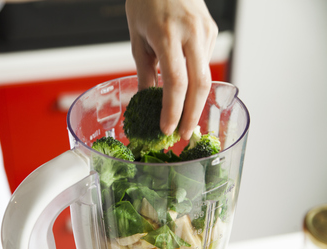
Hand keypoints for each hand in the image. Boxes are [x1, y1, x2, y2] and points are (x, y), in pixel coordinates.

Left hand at [125, 0, 217, 139]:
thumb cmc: (146, 1)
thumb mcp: (137, 38)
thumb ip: (145, 70)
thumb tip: (147, 98)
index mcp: (167, 35)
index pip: (176, 82)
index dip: (173, 110)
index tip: (167, 129)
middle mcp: (192, 33)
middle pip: (200, 85)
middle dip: (192, 115)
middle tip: (182, 134)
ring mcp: (206, 31)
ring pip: (206, 76)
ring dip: (195, 101)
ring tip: (184, 118)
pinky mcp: (212, 31)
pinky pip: (205, 62)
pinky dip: (196, 80)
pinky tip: (186, 84)